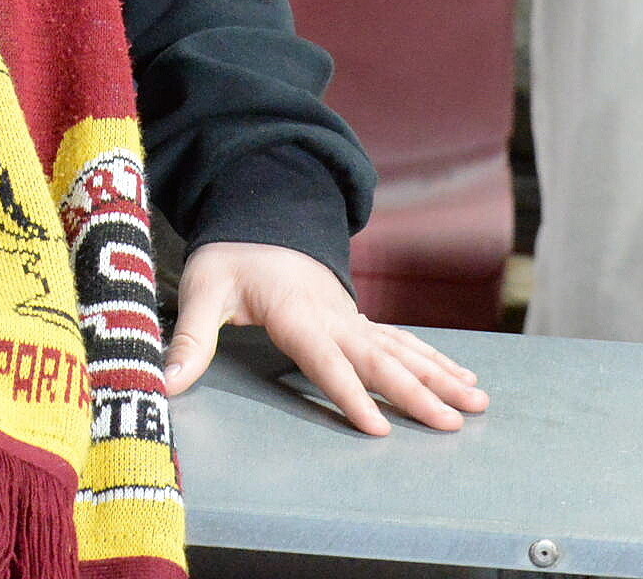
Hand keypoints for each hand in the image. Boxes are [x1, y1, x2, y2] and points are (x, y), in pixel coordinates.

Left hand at [164, 242, 487, 435]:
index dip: (350, 394)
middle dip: (418, 393)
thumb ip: (189, 338)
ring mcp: (351, 318)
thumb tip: (164, 383)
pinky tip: (463, 379)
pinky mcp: (358, 321)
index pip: (326, 360)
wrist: (258, 215)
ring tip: (477, 404)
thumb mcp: (201, 289)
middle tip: (453, 423)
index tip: (379, 427)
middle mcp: (333, 317)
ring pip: (402, 351)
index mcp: (295, 313)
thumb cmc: (229, 257)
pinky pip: (404, 342)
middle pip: (379, 361)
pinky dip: (435, 360)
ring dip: (440, 377)